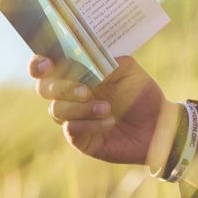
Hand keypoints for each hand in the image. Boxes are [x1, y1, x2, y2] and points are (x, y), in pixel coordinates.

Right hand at [30, 54, 172, 167]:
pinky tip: (109, 122)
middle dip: (62, 88)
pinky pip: (71, 130)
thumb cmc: (141, 94)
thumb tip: (82, 59)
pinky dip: (89, 124)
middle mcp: (69, 95)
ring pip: (56, 110)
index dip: (38, 64)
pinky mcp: (79, 138)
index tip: (47, 64)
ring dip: (80, 108)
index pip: (46, 66)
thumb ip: (103, 59)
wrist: (158, 125)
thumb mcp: (127, 69)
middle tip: (86, 91)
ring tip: (107, 108)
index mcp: (76, 73)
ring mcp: (72, 117)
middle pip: (44, 88)